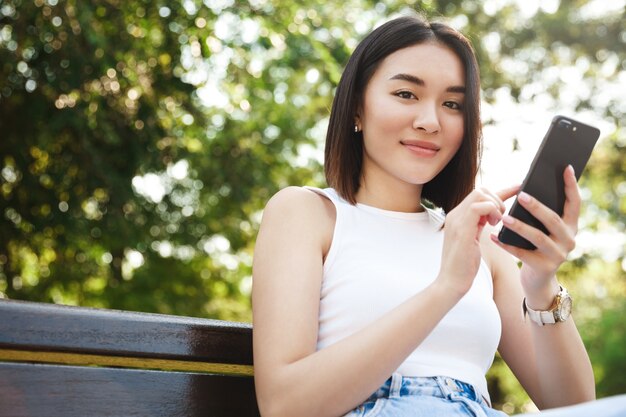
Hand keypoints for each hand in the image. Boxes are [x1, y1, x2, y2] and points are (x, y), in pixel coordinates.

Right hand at [438, 185, 518, 296]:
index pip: (479, 195)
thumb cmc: (463, 266)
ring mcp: (456, 220)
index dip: (501, 191)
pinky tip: (495, 224)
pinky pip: (480, 207)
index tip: (518, 189)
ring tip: (499, 222)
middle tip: (503, 218)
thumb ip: (478, 225)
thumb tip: (493, 215)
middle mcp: (455, 215)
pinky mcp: (461, 228)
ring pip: (479, 194)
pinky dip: (492, 211)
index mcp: (458, 217)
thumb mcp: (472, 239)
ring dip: (496, 205)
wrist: (451, 282)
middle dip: (498, 199)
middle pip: (480, 190)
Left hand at [491, 166, 579, 301]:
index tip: (566, 168)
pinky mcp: (545, 267)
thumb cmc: (536, 247)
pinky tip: (493, 236)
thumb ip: (540, 213)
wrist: (537, 279)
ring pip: (537, 237)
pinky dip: (506, 244)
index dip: (571, 185)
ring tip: (503, 217)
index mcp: (571, 226)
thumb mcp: (543, 229)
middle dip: (537, 206)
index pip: (574, 202)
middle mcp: (569, 239)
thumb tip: (524, 188)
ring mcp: (559, 255)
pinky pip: (522, 253)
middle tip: (522, 195)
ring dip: (519, 226)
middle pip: (553, 219)